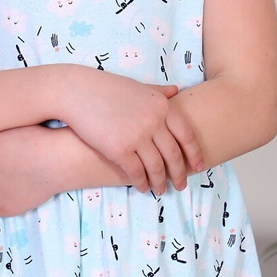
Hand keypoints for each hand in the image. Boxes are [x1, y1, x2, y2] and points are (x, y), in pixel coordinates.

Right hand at [63, 71, 203, 194]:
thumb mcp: (137, 86)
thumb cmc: (106, 88)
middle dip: (179, 173)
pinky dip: (141, 182)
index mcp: (162, 106)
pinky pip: (136, 172)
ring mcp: (137, 136)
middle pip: (174, 155)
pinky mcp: (120, 149)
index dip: (194, 154)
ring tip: (159, 190)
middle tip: (181, 185)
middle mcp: (153, 121)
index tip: (198, 167)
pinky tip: (141, 187)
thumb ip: (158, 91)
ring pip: (156, 167)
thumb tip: (176, 90)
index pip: (186, 135)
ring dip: (159, 182)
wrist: (77, 92)